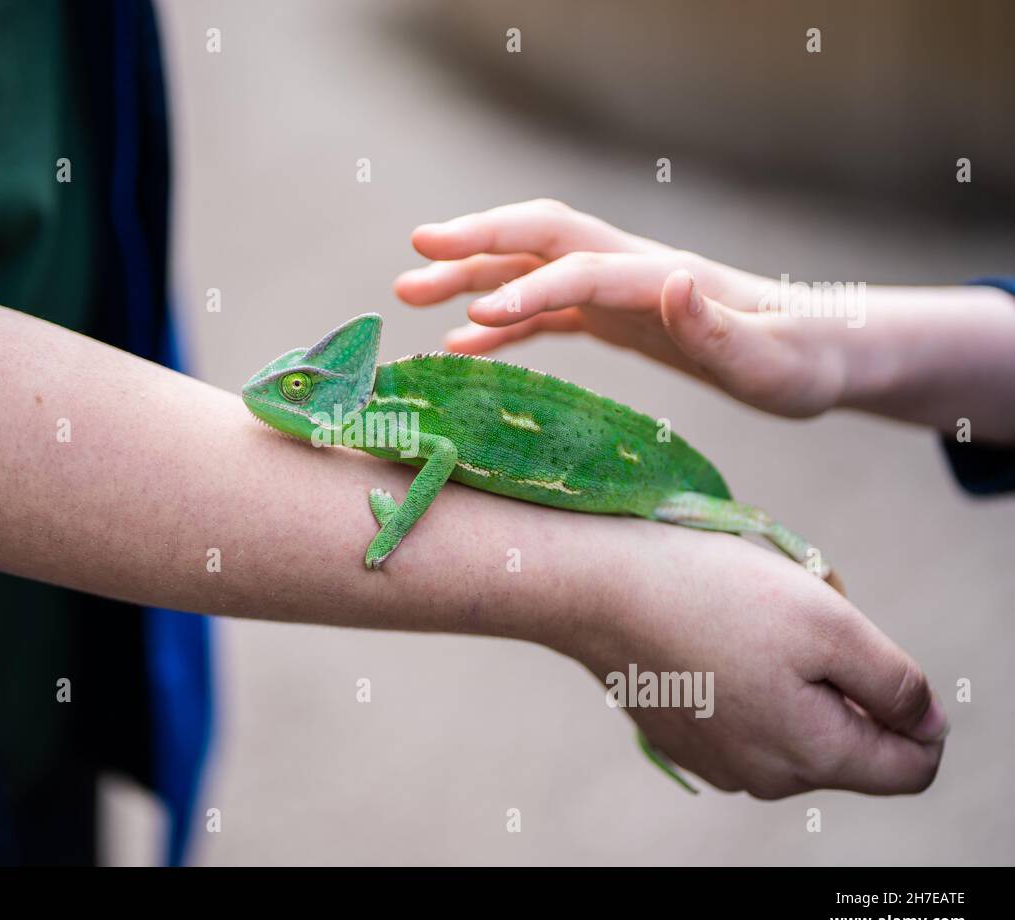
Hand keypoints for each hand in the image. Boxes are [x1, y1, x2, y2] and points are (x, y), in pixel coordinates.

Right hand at [394, 199, 850, 417]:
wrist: (824, 349)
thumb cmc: (802, 361)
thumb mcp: (770, 359)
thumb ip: (715, 327)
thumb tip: (667, 281)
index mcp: (660, 278)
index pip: (578, 272)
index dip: (524, 289)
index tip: (471, 319)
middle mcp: (631, 271)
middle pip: (537, 241)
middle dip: (473, 246)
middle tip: (411, 263)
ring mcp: (619, 292)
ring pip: (530, 271)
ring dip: (470, 278)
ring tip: (410, 294)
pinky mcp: (617, 318)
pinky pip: (544, 313)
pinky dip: (499, 323)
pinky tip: (461, 347)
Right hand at [556, 518, 945, 797]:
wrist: (596, 588)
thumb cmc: (712, 595)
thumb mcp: (832, 622)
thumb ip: (897, 684)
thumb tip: (929, 724)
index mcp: (812, 755)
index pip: (911, 768)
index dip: (920, 712)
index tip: (872, 653)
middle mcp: (766, 777)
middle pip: (849, 742)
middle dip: (845, 684)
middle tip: (800, 622)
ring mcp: (718, 763)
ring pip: (794, 728)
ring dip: (795, 679)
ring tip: (750, 624)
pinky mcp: (681, 738)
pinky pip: (745, 718)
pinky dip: (748, 680)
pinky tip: (713, 635)